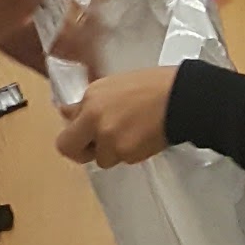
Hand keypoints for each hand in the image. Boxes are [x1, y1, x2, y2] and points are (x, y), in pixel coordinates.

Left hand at [55, 67, 176, 170]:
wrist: (179, 98)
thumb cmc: (150, 85)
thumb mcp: (112, 85)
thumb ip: (86, 103)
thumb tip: (65, 112)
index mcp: (90, 100)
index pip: (65, 134)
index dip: (74, 138)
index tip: (83, 136)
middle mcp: (95, 121)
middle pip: (73, 151)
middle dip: (85, 151)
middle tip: (101, 144)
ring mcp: (111, 140)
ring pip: (103, 158)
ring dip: (113, 151)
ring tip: (131, 132)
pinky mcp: (129, 153)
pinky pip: (122, 159)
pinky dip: (130, 152)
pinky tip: (142, 135)